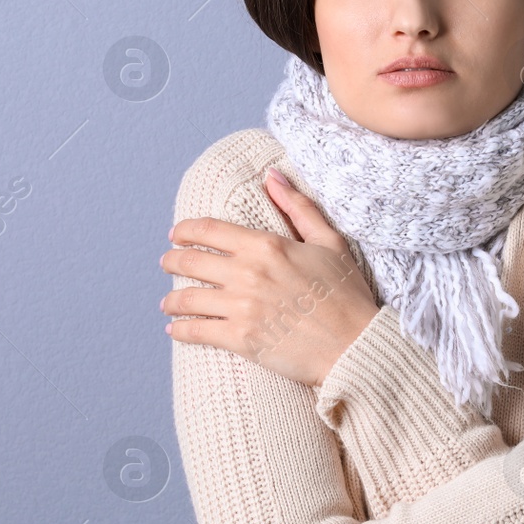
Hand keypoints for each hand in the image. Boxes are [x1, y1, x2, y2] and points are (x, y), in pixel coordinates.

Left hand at [161, 167, 380, 387]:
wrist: (355, 345)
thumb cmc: (346, 294)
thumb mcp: (329, 242)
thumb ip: (298, 207)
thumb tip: (272, 177)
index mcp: (266, 246)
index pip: (209, 230)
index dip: (186, 231)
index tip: (176, 234)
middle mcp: (248, 274)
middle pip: (191, 262)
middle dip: (172, 262)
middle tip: (167, 263)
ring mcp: (242, 307)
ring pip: (188, 299)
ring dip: (171, 301)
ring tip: (167, 304)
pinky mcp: (241, 339)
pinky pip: (197, 331)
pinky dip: (180, 330)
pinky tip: (175, 329)